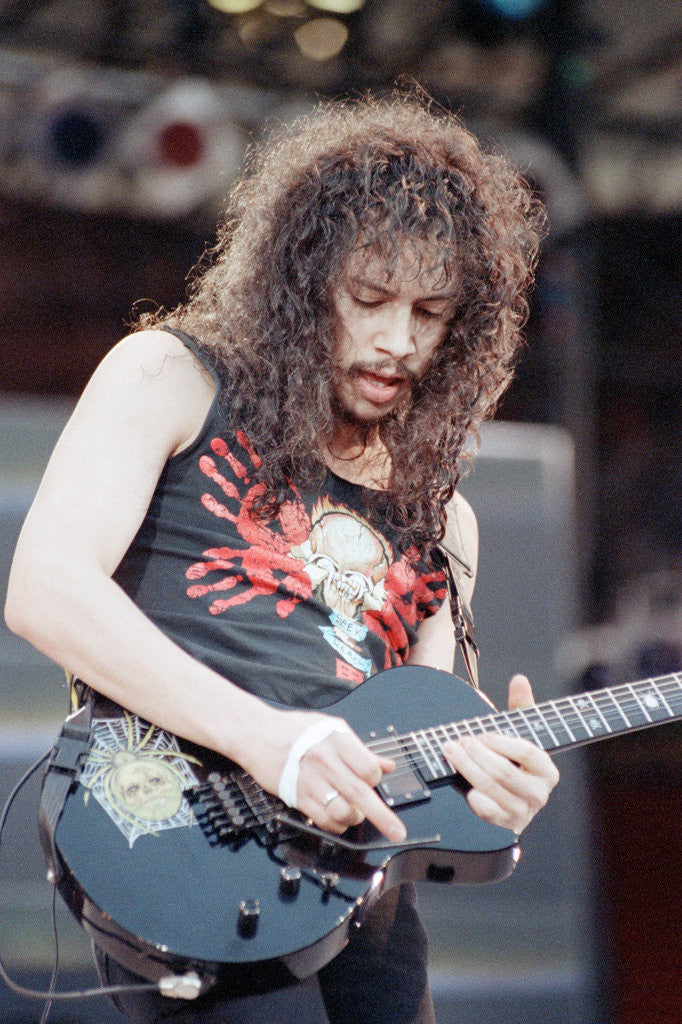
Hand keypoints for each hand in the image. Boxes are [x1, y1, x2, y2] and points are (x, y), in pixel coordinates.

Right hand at [241, 706, 406, 842]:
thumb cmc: (294, 729)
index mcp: (336, 741)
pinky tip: (337, 818)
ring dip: (353, 818)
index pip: (368, 769)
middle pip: (360, 794)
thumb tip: (386, 765)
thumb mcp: (331, 728)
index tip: (373, 780)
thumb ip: (360, 749)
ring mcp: (309, 782)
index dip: (375, 779)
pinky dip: (335, 826)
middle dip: (383, 817)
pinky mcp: (296, 797)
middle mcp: (324, 762)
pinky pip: (323, 821)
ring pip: (342, 812)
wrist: (256, 734)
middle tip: (397, 832)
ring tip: (354, 812)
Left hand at [442, 674, 559, 834]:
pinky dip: (474, 798)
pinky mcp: (506, 825)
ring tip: (451, 752)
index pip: (527, 752)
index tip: (482, 734)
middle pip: (505, 771)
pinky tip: (464, 786)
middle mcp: (539, 793)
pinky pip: (488, 812)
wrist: (510, 798)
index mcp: (547, 770)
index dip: (501, 742)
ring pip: (492, 789)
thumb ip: (521, 707)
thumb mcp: (519, 733)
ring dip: (467, 768)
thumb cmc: (514, 760)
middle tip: (459, 741)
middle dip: (477, 754)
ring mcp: (523, 812)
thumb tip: (519, 680)